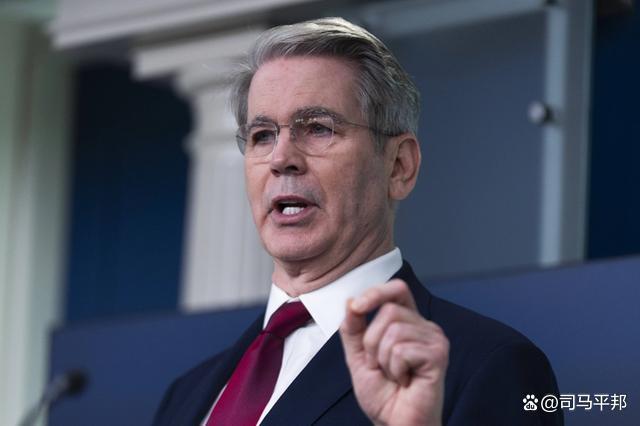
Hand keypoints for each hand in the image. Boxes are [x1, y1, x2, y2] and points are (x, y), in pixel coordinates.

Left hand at [339, 279, 448, 425]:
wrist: (395, 423)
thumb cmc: (383, 394)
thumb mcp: (358, 356)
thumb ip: (353, 329)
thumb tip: (351, 302)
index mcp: (408, 322)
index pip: (397, 290)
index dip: (375, 293)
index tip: (356, 308)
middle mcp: (425, 327)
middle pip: (389, 310)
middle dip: (372, 341)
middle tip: (380, 365)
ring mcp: (434, 340)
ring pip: (394, 330)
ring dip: (383, 358)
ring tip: (394, 375)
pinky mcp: (438, 355)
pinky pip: (402, 349)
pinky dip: (394, 369)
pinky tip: (405, 381)